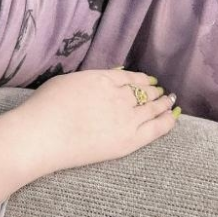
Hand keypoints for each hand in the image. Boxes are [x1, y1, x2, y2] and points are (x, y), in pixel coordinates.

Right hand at [16, 68, 178, 173]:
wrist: (44, 133)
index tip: (150, 80)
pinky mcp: (129, 139)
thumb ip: (89, 80)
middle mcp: (118, 95)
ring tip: (170, 103)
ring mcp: (126, 117)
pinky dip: (168, 120)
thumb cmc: (46, 106)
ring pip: (153, 108)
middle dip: (154, 92)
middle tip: (162, 93)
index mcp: (101, 78)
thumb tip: (105, 78)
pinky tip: (173, 116)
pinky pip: (157, 128)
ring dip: (163, 104)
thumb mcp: (66, 82)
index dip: (142, 79)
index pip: (129, 77)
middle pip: (143, 92)